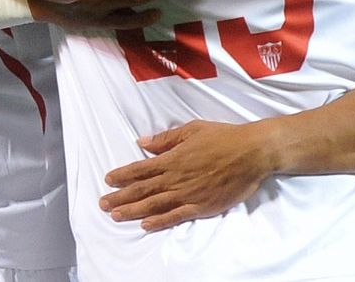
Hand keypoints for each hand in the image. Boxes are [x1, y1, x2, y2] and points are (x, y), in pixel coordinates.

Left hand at [100, 119, 276, 230]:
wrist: (251, 153)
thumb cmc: (223, 137)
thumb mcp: (192, 129)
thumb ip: (166, 139)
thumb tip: (142, 142)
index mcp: (173, 158)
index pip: (141, 169)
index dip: (122, 175)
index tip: (108, 180)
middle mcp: (177, 177)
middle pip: (143, 189)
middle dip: (121, 197)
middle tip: (103, 203)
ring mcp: (188, 194)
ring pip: (155, 205)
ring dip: (133, 210)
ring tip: (116, 215)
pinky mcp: (202, 206)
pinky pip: (176, 215)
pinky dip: (159, 221)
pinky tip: (145, 224)